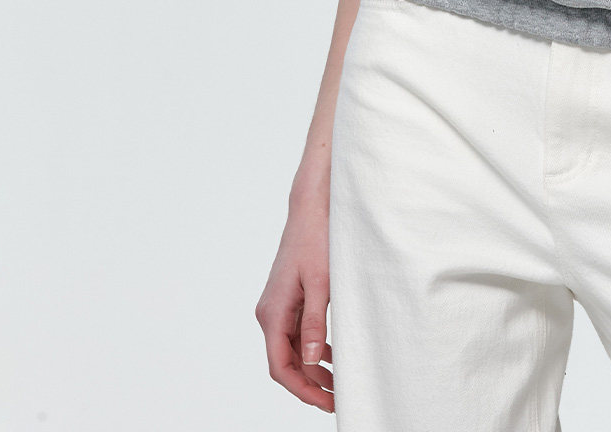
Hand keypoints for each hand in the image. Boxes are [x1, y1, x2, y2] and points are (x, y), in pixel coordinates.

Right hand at [255, 189, 333, 410]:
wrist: (313, 206)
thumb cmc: (317, 238)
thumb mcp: (321, 282)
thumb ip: (315, 323)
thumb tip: (313, 361)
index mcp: (273, 313)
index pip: (281, 366)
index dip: (303, 389)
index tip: (326, 403)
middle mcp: (271, 313)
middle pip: (286, 362)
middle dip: (310, 383)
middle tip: (338, 398)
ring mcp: (279, 305)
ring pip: (292, 349)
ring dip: (313, 367)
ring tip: (339, 382)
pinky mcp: (290, 297)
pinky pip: (298, 332)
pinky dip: (314, 348)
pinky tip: (334, 355)